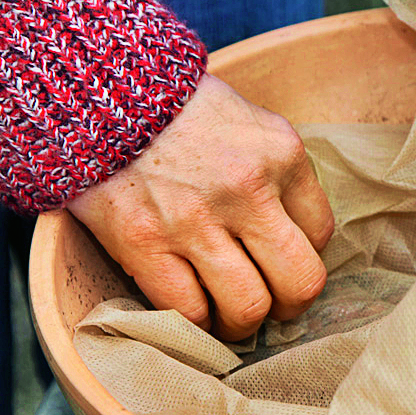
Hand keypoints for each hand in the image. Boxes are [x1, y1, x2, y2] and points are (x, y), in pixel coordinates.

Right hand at [68, 74, 333, 340]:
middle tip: (270, 304)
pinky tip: (190, 309)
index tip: (279, 259)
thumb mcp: (246, 122)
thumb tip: (294, 235)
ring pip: (248, 307)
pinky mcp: (144, 242)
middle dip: (289, 306)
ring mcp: (195, 219)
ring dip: (241, 324)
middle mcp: (247, 188)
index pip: (321, 233)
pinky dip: (194, 322)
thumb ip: (275, 172)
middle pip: (301, 282)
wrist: (94, 90)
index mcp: (281, 154)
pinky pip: (188, 311)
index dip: (303, 255)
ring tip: (227, 315)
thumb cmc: (175, 110)